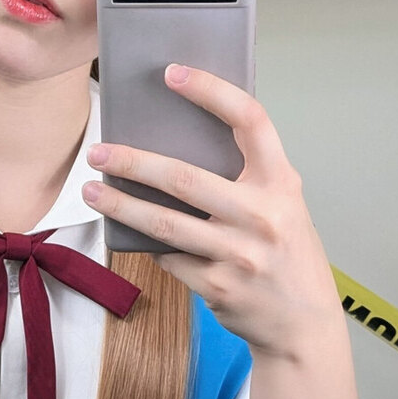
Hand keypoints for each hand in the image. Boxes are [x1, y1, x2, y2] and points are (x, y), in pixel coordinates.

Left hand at [82, 64, 342, 358]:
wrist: (304, 325)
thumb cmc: (287, 254)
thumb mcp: (283, 206)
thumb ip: (246, 178)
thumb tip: (177, 143)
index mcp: (281, 183)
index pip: (250, 120)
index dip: (210, 91)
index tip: (172, 74)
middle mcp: (262, 215)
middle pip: (183, 178)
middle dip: (133, 162)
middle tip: (99, 152)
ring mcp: (239, 254)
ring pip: (163, 223)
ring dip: (121, 205)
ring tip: (93, 191)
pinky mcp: (217, 286)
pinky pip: (168, 257)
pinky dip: (149, 244)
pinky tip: (134, 233)